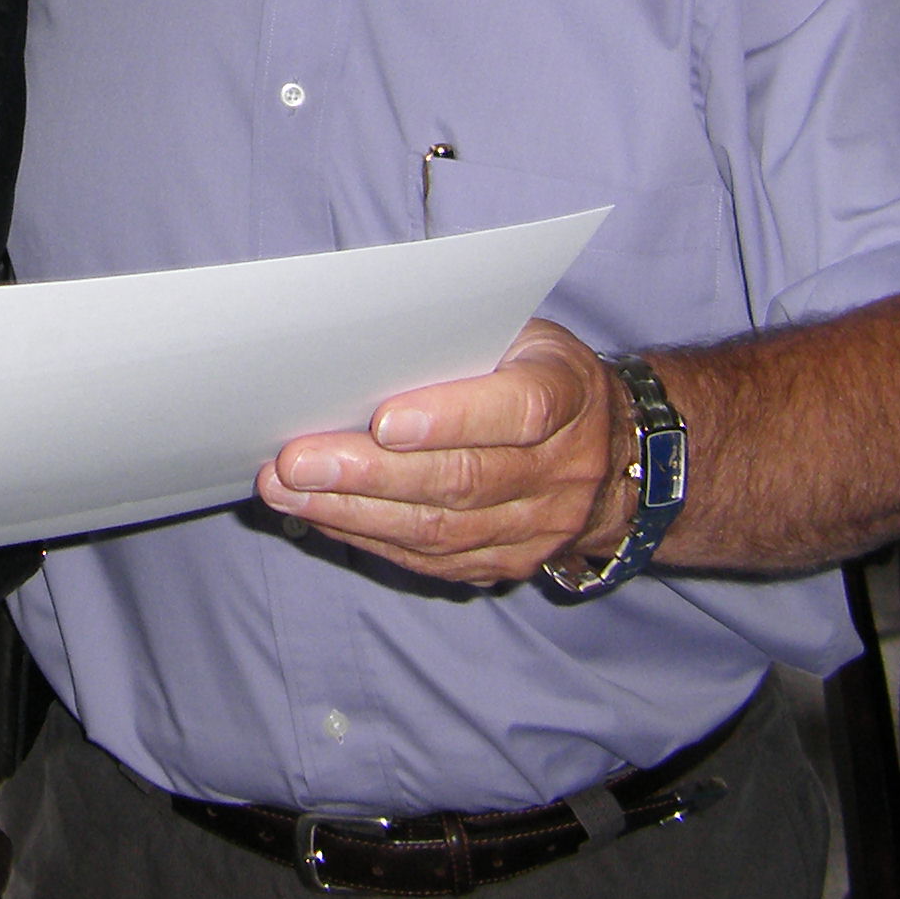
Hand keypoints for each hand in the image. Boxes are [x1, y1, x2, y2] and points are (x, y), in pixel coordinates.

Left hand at [258, 320, 634, 586]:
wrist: (614, 453)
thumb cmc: (535, 371)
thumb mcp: (519, 335)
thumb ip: (457, 341)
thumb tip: (358, 344)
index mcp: (567, 393)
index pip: (516, 411)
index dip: (451, 418)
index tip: (382, 421)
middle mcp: (561, 470)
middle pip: (463, 480)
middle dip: (370, 474)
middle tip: (296, 461)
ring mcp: (538, 527)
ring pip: (440, 529)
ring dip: (352, 512)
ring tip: (285, 490)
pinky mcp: (507, 563)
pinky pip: (432, 560)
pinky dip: (369, 537)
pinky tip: (318, 516)